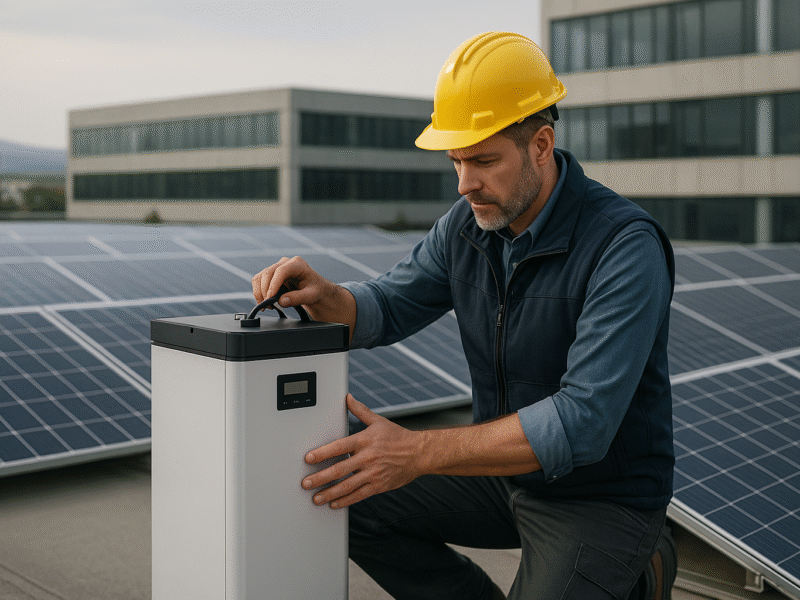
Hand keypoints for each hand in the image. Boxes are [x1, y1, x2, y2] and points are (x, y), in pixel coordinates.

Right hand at [251, 255, 335, 308]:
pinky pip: (259, 281)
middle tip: (267, 305)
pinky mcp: (271, 274)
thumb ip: (298, 298)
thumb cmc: (315, 289)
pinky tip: (264, 302)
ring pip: (260, 277)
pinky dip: (258, 292)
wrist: (314, 289)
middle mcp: (285, 263)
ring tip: (266, 305)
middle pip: (268, 273)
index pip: (281, 271)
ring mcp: (277, 267)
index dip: (273, 284)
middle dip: (264, 291)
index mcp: (297, 264)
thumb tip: (281, 301)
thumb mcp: (311, 295)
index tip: (270, 298)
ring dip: (259, 292)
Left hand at [301, 394, 424, 508]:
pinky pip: (359, 495)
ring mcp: (373, 473)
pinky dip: (345, 501)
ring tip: (316, 498)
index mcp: (365, 440)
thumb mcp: (378, 421)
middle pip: (339, 469)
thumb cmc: (398, 437)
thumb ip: (360, 411)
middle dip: (320, 477)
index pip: (339, 447)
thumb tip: (347, 398)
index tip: (308, 458)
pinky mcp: (379, 486)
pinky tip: (334, 504)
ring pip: (347, 485)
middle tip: (305, 483)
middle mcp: (368, 457)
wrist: (420, 453)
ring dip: (329, 493)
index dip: (322, 453)